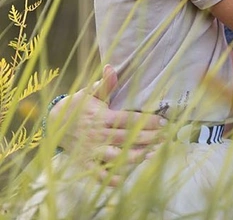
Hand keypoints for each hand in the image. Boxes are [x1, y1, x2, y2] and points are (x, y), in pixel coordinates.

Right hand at [49, 65, 164, 185]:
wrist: (53, 124)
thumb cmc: (77, 106)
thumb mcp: (90, 93)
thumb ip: (104, 83)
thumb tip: (111, 67)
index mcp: (102, 117)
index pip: (128, 119)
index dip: (146, 121)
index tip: (163, 122)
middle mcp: (97, 135)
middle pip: (126, 138)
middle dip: (148, 139)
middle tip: (165, 138)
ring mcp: (91, 151)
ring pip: (116, 157)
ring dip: (135, 157)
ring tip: (153, 155)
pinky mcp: (85, 164)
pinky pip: (99, 174)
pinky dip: (112, 178)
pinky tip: (127, 177)